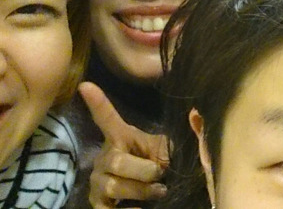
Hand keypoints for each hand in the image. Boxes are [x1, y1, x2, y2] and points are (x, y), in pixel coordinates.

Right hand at [79, 82, 168, 207]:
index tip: (87, 85)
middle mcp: (104, 159)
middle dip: (142, 170)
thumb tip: (196, 116)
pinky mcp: (98, 204)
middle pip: (115, 161)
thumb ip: (176, 137)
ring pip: (113, 185)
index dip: (98, 103)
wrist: (157, 194)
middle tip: (160, 174)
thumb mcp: (167, 150)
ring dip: (140, 190)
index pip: (107, 119)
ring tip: (159, 191)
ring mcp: (98, 182)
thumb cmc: (159, 166)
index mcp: (120, 139)